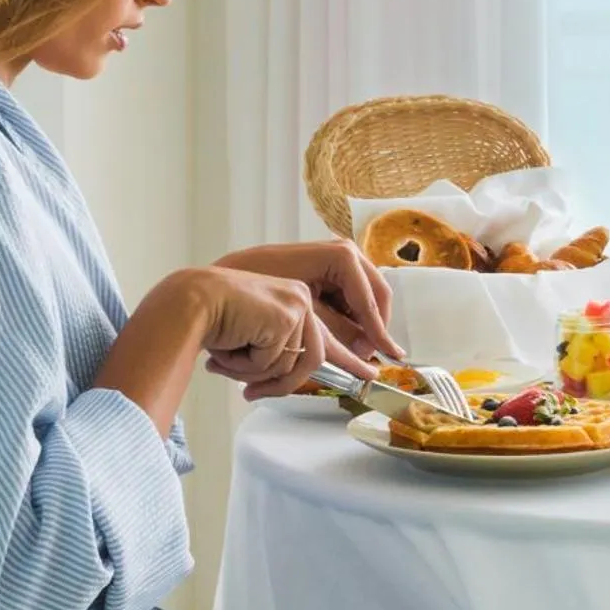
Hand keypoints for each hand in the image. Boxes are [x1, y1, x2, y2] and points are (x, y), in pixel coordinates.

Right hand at [188, 267, 376, 399]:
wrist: (187, 303)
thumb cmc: (212, 323)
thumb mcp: (255, 341)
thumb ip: (278, 355)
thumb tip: (293, 380)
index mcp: (296, 301)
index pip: (322, 341)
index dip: (349, 361)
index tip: (367, 373)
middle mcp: (301, 297)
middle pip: (311, 359)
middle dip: (280, 385)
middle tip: (249, 395)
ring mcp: (297, 304)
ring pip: (295, 364)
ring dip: (258, 374)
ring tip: (227, 364)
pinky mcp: (287, 314)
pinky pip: (276, 361)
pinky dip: (250, 365)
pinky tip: (229, 349)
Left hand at [212, 240, 402, 362]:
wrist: (219, 284)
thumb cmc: (256, 292)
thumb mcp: (302, 314)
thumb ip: (337, 331)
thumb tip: (365, 348)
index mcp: (342, 257)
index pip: (371, 301)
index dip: (379, 333)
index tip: (389, 356)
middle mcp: (344, 252)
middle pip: (375, 297)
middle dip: (374, 329)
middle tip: (371, 358)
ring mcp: (337, 259)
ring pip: (364, 299)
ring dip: (361, 326)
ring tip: (356, 355)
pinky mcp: (327, 270)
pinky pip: (348, 298)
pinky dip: (347, 319)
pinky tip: (341, 340)